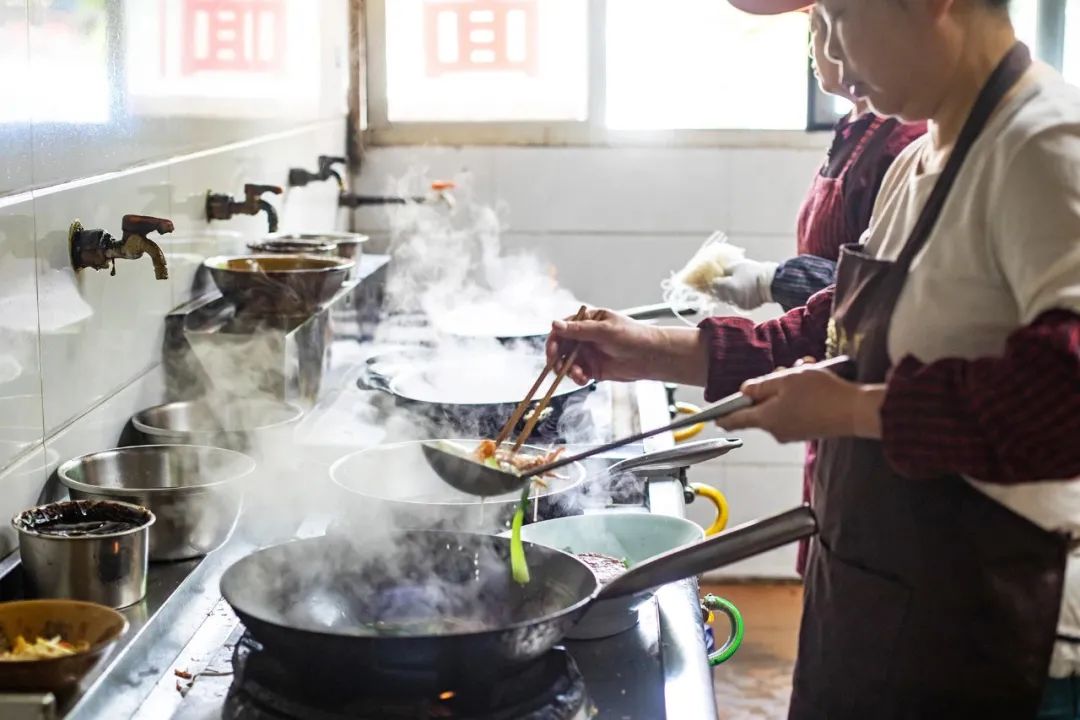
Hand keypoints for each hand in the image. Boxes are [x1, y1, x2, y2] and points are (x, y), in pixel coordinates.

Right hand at [545, 308, 706, 385]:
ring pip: (567, 362)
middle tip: (558, 367)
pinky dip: (577, 377)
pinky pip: (578, 374)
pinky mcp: (593, 368)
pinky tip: (583, 379)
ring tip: (578, 375)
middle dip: (557, 358)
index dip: (554, 340)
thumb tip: (555, 325)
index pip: (562, 328)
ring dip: (568, 370)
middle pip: (561, 347)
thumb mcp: (604, 330)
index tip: (552, 351)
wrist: (651, 356)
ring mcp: (588, 353)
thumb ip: (579, 330)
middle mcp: (585, 337)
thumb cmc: (632, 336)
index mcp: (587, 321)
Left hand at [709, 258, 777, 310]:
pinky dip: (735, 299)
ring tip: (730, 288)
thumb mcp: (737, 266)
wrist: (772, 282)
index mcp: (728, 286)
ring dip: (725, 295)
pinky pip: (735, 304)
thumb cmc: (754, 272)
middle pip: (718, 295)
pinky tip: (739, 293)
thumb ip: (724, 270)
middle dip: (717, 289)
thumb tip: (717, 273)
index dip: (711, 282)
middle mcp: (731, 297)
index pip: (713, 285)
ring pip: (726, 300)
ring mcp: (738, 304)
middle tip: (718, 284)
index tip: (711, 279)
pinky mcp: (745, 308)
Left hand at [721, 360, 884, 441]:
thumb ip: (761, 385)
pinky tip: (814, 381)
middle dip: (769, 387)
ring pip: (780, 405)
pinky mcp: (807, 430)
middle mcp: (776, 430)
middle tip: (784, 371)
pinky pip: (795, 410)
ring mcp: (792, 432)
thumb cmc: (820, 394)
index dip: (723, 416)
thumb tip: (745, 391)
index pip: (736, 420)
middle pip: (761, 407)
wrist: (856, 411)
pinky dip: (800, 395)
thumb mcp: (786, 380)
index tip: (712, 417)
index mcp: (766, 419)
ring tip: (805, 371)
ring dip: (788, 387)